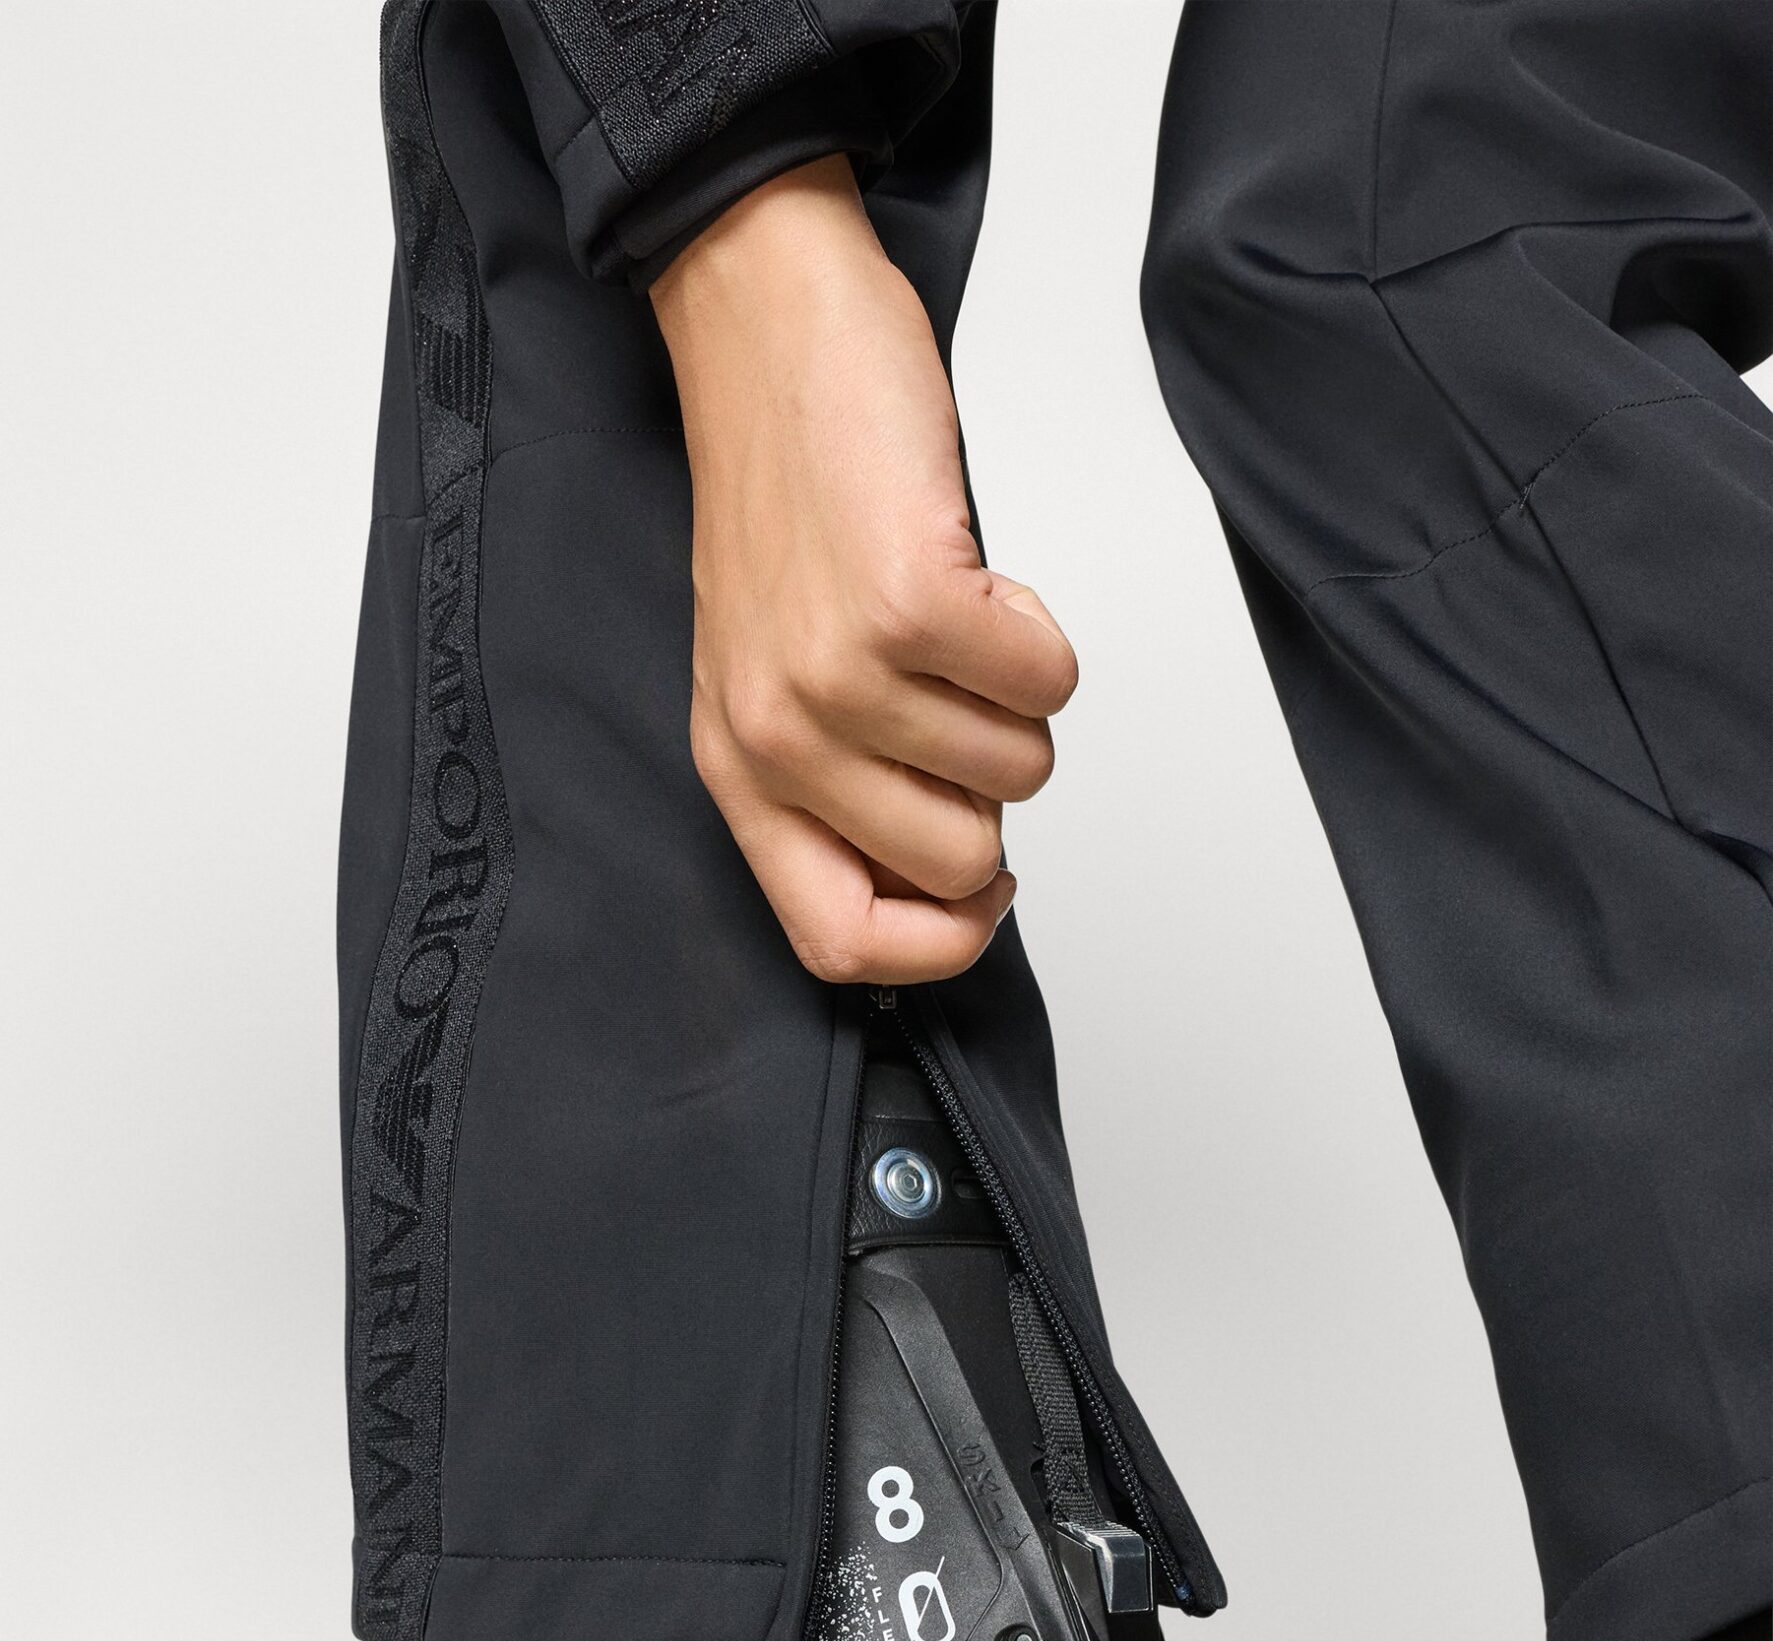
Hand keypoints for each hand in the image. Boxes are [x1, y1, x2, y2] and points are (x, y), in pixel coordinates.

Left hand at [651, 156, 1076, 983]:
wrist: (764, 336)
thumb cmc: (786, 497)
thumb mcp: (774, 674)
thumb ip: (839, 788)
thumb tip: (959, 878)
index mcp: (738, 775)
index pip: (838, 942)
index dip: (937, 945)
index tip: (982, 894)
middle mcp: (776, 740)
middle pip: (957, 867)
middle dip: (995, 792)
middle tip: (959, 704)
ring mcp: (838, 677)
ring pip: (1017, 774)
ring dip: (1018, 700)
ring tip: (960, 622)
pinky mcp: (908, 605)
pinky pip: (1047, 686)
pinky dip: (1041, 636)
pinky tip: (983, 581)